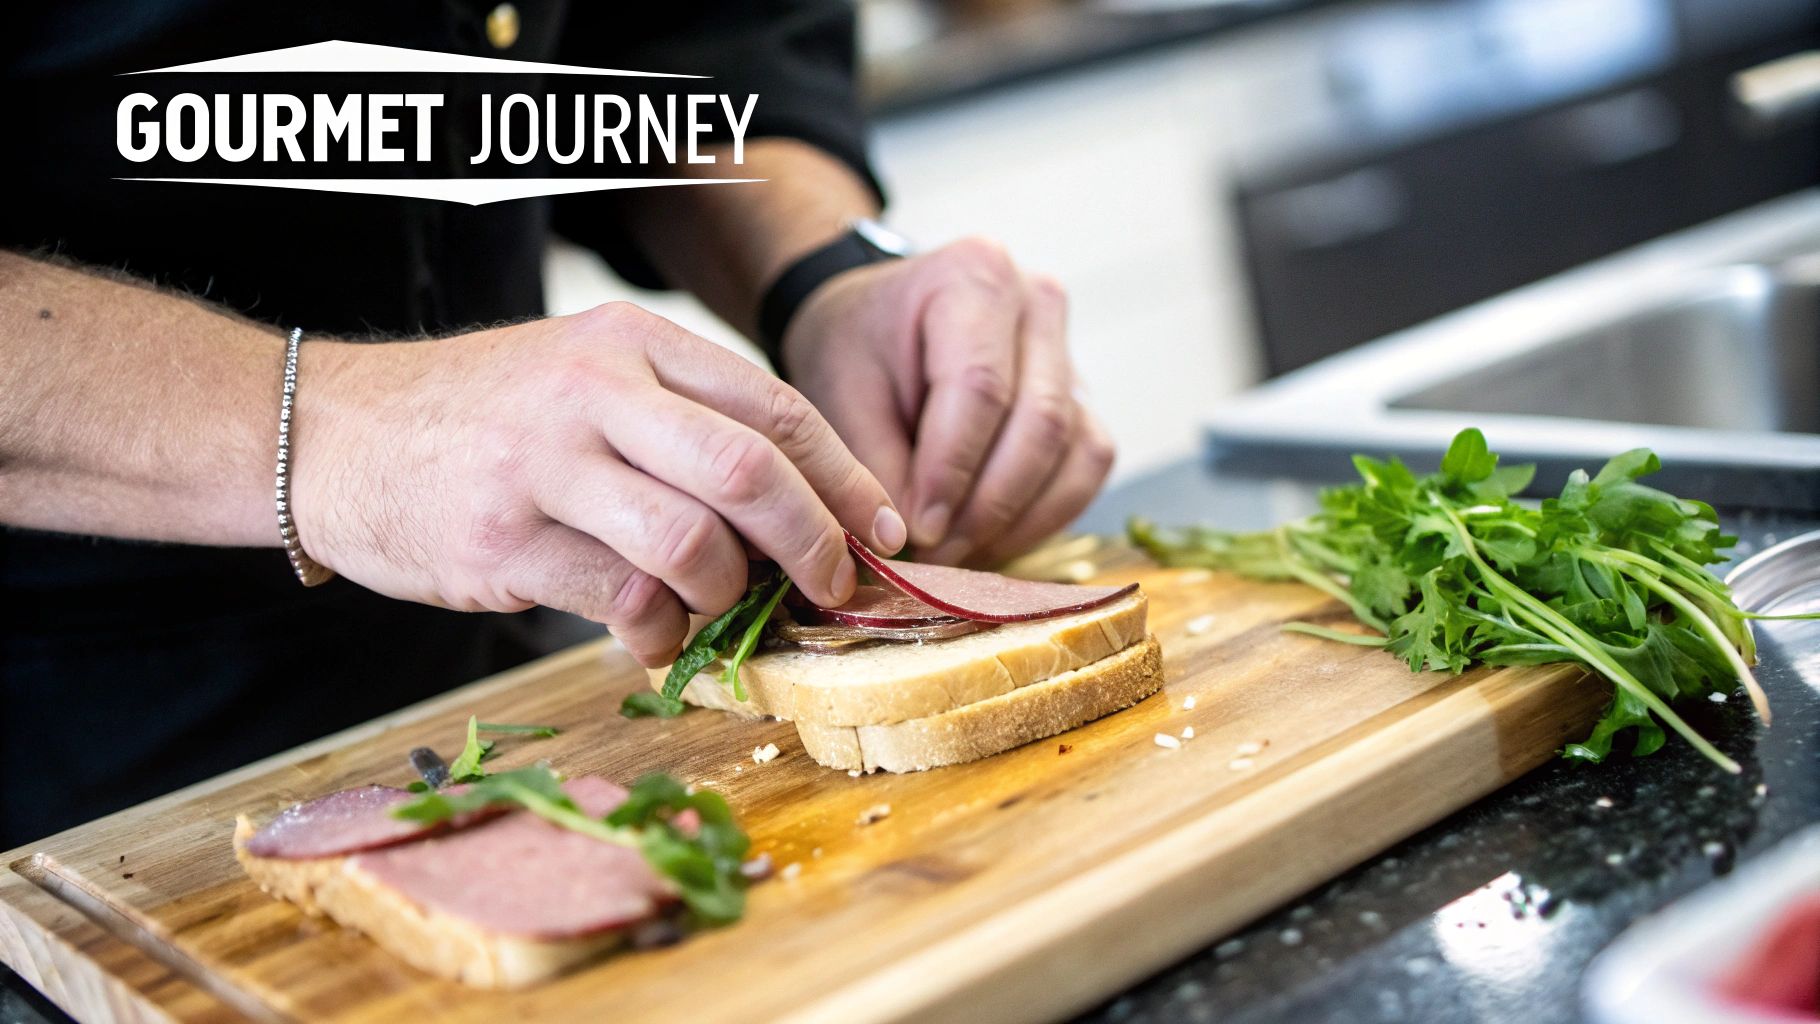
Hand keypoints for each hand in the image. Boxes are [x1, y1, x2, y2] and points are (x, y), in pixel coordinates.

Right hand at [290, 302, 906, 665]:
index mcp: (633, 342)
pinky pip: (620, 598)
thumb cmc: (482, 418)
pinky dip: (657, 632)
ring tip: (719, 609)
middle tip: (836, 587)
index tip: (884, 529)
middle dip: (817, 542)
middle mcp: (597, 389)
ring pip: (693, 540)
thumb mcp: (584, 379)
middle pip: (753, 469)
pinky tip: (650, 634)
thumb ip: (680, 426)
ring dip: (728, 594)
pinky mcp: (504, 538)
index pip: (776, 406)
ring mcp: (546, 463)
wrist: (328, 430)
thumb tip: (797, 511)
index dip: (846, 477)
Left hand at [782, 238, 1114, 566]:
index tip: (919, 529)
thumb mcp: (839, 393)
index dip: (952, 470)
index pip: (980, 387)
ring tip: (958, 553)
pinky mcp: (1082, 400)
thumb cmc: (856, 349)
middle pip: (1040, 421)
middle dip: (988, 504)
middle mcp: (1038, 303)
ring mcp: (1070, 352)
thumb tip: (912, 541)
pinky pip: (1086, 468)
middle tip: (938, 556)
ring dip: (1019, 518)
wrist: (876, 326)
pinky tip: (991, 537)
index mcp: (974, 276)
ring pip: (1075, 450)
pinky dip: (1045, 515)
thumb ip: (874, 464)